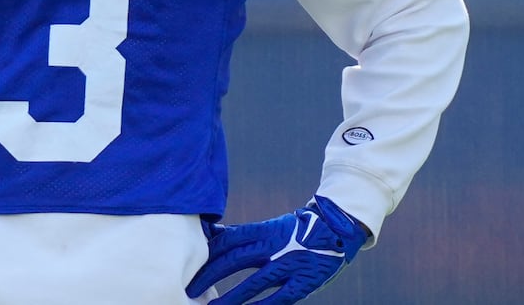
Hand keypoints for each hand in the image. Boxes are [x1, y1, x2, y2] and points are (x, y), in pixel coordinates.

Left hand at [186, 197, 367, 303]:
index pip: (227, 241)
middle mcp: (273, 246)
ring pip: (255, 282)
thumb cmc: (294, 231)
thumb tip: (209, 235)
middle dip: (209, 275)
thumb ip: (241, 235)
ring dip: (231, 296)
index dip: (206, 255)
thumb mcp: (267, 228)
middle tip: (189, 289)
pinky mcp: (303, 281)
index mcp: (262, 231)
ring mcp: (289, 264)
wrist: (335, 228)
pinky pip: (280, 297)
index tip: (187, 266)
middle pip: (234, 259)